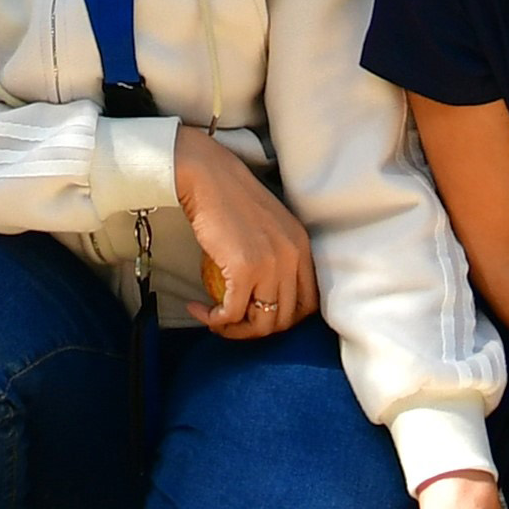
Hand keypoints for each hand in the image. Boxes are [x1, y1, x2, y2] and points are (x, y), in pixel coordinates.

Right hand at [172, 131, 319, 342]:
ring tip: (214, 320)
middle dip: (255, 331)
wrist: (208, 177)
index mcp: (302, 248)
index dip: (283, 320)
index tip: (258, 317)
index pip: (308, 305)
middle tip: (231, 323)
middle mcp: (293, 258)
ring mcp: (271, 265)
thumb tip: (263, 293)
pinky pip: (232, 312)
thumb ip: (276, 256)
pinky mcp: (245, 269)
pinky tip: (200, 310)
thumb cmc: (231, 198)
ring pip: (260, 322)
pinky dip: (214, 319)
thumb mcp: (269, 227)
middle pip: (284, 320)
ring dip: (235, 330)